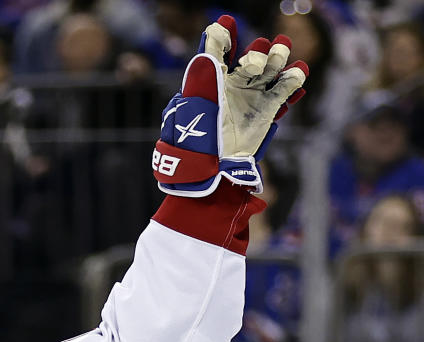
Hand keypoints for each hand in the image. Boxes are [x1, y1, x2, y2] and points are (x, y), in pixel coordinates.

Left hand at [152, 15, 307, 197]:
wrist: (210, 167)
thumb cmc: (196, 137)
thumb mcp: (195, 104)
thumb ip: (203, 75)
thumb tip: (209, 47)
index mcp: (212, 80)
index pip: (217, 51)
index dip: (222, 36)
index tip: (225, 23)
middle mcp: (234, 83)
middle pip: (251, 59)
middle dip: (258, 52)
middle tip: (262, 49)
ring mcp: (252, 95)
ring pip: (271, 70)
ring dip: (278, 58)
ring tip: (283, 49)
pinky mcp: (267, 110)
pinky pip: (284, 91)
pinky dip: (293, 81)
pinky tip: (298, 73)